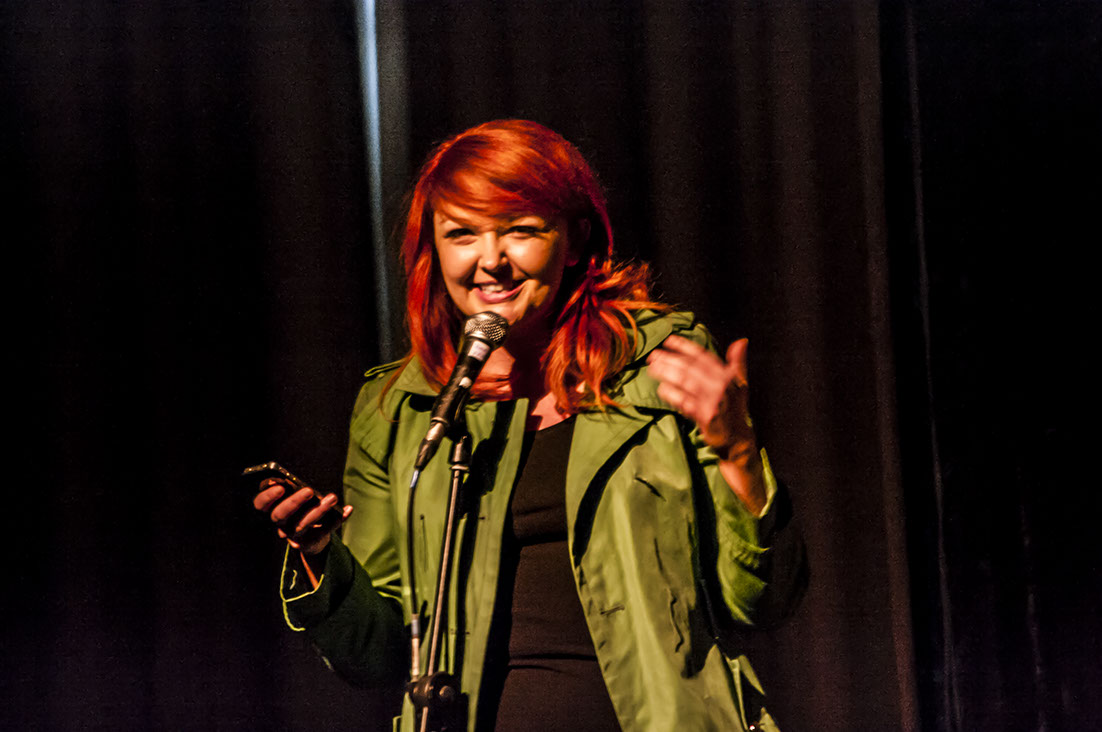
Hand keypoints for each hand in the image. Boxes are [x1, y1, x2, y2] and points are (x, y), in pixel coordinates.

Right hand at [253, 480, 352, 555]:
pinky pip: (325, 532)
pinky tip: (348, 509)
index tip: (280, 486)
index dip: (267, 497)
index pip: (260, 505)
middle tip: (309, 490)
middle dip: (294, 502)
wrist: (314, 538)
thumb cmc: (305, 509)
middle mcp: (281, 524)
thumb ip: (295, 489)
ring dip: (319, 510)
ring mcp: (295, 536)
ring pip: (303, 525)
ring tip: (332, 497)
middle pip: (280, 516)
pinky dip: (337, 520)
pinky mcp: (311, 543)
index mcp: (273, 509)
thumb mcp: (299, 498)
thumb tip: (295, 478)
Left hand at [646, 335, 755, 458]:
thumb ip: (738, 362)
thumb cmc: (735, 408)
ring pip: (685, 382)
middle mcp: (721, 386)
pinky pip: (684, 402)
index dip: (685, 347)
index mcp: (727, 376)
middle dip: (670, 359)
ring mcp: (713, 401)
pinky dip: (671, 394)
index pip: (703, 356)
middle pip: (690, 367)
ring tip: (652, 368)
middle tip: (653, 355)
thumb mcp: (740, 384)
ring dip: (666, 373)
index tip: (668, 340)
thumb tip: (741, 341)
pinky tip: (661, 389)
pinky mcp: (705, 417)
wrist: (737, 438)